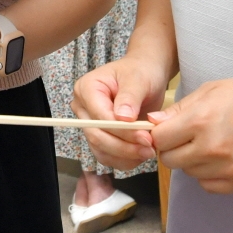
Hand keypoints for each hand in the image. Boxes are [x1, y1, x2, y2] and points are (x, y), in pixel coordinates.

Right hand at [71, 55, 167, 170]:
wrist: (146, 75)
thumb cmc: (141, 72)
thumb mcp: (138, 79)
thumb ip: (130, 97)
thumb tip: (123, 118)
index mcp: (86, 89)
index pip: (100, 117)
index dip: (122, 131)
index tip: (146, 137)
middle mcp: (83, 108)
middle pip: (96, 136)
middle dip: (124, 147)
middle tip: (149, 149)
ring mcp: (90, 124)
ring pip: (100, 150)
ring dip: (124, 157)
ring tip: (148, 152)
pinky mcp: (100, 136)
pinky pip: (107, 155)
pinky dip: (124, 160)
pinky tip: (141, 154)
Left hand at [150, 76, 232, 193]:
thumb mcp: (212, 90)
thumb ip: (179, 109)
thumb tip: (152, 123)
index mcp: (201, 121)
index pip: (159, 140)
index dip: (160, 134)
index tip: (167, 130)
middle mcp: (212, 149)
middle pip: (170, 160)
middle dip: (173, 148)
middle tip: (187, 137)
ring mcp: (228, 169)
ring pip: (189, 173)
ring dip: (192, 161)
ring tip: (210, 143)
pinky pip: (209, 185)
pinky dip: (210, 175)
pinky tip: (222, 157)